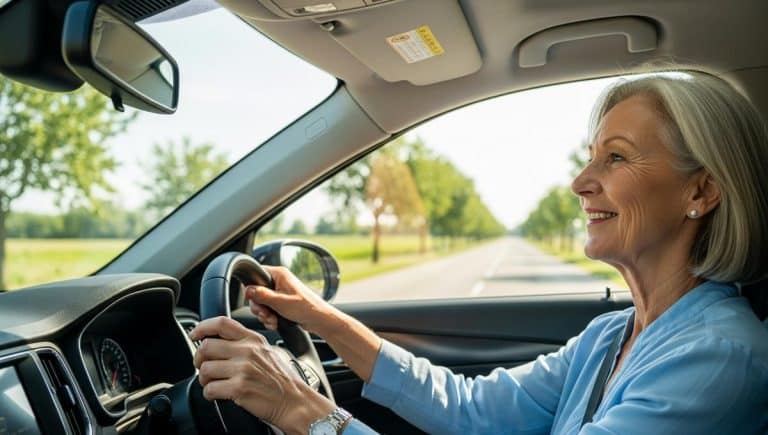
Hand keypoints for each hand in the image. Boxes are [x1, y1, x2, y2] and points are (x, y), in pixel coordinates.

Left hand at [189, 316, 334, 433]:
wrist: (296, 402)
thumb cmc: (284, 381)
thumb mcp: (269, 352)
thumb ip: (248, 346)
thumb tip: (223, 344)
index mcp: (254, 340)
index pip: (222, 323)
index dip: (202, 327)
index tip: (194, 334)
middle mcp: (248, 351)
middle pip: (206, 347)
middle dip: (199, 359)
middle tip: (203, 367)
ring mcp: (243, 369)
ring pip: (204, 369)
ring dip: (204, 380)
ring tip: (213, 384)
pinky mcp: (239, 388)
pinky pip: (209, 389)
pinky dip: (209, 394)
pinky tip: (218, 395)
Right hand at [246, 265, 334, 333]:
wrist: (319, 320)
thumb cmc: (306, 308)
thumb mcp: (280, 302)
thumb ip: (262, 295)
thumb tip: (247, 290)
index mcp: (279, 274)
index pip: (257, 275)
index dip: (252, 288)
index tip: (254, 300)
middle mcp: (279, 281)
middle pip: (257, 293)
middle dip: (260, 307)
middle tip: (265, 314)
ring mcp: (280, 293)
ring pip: (262, 304)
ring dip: (265, 315)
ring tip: (273, 320)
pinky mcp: (281, 303)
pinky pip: (268, 310)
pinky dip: (270, 318)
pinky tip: (275, 323)